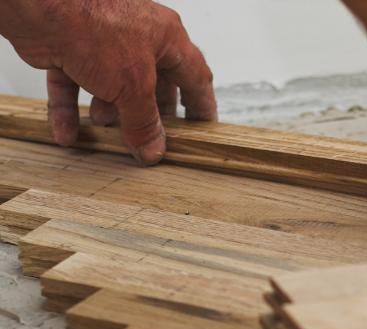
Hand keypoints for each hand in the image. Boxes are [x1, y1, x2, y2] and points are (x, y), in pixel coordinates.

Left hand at [1, 0, 216, 163]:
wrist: (38, 3)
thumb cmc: (94, 25)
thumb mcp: (133, 86)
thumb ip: (144, 123)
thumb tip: (153, 150)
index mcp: (166, 38)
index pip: (195, 77)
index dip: (201, 105)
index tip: (203, 128)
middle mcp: (137, 38)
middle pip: (151, 85)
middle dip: (149, 115)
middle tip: (154, 139)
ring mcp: (102, 42)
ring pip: (111, 87)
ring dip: (108, 114)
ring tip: (105, 132)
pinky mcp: (69, 48)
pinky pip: (73, 86)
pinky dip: (71, 110)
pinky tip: (68, 133)